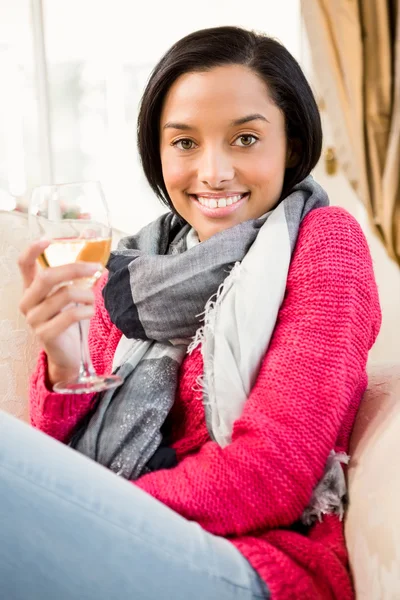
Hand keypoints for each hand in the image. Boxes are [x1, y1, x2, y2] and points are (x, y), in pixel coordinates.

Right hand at [18, 240, 100, 385]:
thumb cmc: (69, 319)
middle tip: (96, 267)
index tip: (48, 239)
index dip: (33, 250)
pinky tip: (92, 311)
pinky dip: (85, 311)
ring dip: (86, 293)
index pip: (23, 264)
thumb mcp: (72, 294)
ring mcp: (34, 319)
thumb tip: (93, 241)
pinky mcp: (45, 335)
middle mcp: (27, 302)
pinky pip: (68, 317)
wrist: (68, 353)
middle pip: (47, 277)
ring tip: (95, 297)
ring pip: (62, 296)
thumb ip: (78, 272)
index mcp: (31, 288)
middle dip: (74, 269)